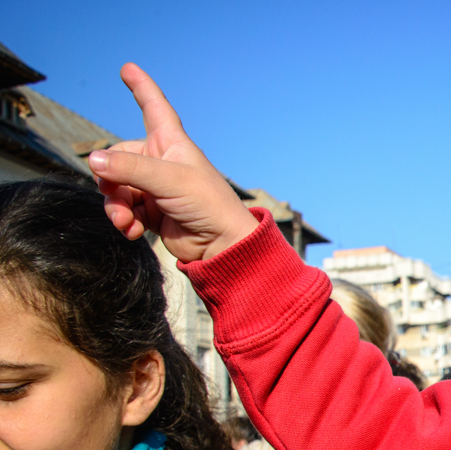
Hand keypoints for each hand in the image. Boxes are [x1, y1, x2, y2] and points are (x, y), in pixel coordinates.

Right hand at [88, 63, 258, 262]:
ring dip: (115, 205)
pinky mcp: (151, 212)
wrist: (222, 245)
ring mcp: (155, 187)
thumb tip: (93, 161)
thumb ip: (130, 169)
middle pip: (117, 157)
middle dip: (110, 177)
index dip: (141, 88)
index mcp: (171, 143)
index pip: (154, 107)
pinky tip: (132, 231)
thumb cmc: (207, 204)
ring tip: (125, 220)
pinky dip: (123, 219)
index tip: (127, 69)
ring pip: (116, 186)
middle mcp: (161, 162)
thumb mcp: (169, 180)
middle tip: (113, 192)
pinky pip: (124, 209)